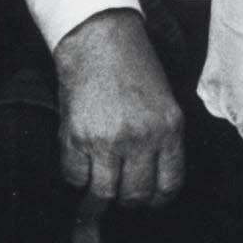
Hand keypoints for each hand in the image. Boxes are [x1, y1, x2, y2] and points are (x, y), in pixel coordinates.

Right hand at [54, 9, 182, 206]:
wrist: (101, 43)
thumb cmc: (136, 71)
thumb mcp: (165, 104)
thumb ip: (163, 140)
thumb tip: (152, 178)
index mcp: (169, 129)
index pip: (169, 184)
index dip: (159, 199)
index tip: (152, 199)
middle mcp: (140, 138)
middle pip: (135, 194)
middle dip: (130, 200)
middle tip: (124, 193)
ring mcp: (106, 140)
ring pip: (103, 193)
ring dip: (101, 196)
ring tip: (101, 186)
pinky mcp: (75, 136)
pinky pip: (73, 176)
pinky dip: (76, 178)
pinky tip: (83, 165)